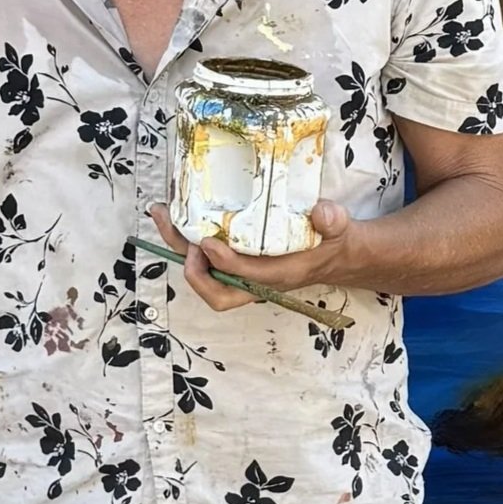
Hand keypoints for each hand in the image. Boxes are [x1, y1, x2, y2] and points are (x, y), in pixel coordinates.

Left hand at [151, 201, 377, 312]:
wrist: (336, 256)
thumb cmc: (334, 243)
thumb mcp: (339, 229)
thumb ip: (333, 221)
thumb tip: (322, 212)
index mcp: (280, 276)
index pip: (247, 278)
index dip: (224, 264)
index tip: (208, 241)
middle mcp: (257, 282)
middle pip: (216, 291)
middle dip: (193, 270)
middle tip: (183, 238)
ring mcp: (244, 276)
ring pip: (204, 276)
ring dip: (180, 249)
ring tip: (163, 216)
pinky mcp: (236, 264)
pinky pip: (205, 261)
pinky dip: (186, 241)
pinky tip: (175, 215)